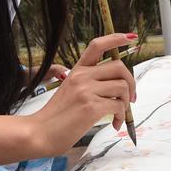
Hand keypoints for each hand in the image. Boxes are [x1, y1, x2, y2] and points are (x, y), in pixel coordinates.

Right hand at [28, 34, 136, 154]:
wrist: (40, 133)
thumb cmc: (56, 116)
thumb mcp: (70, 91)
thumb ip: (89, 83)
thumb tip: (116, 86)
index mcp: (77, 70)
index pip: (97, 45)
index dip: (116, 38)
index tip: (130, 37)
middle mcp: (81, 76)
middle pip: (119, 66)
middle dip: (131, 82)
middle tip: (131, 97)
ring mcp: (86, 90)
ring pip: (122, 87)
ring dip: (126, 103)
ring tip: (119, 114)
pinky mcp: (91, 107)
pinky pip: (119, 106)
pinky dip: (121, 116)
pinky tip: (115, 124)